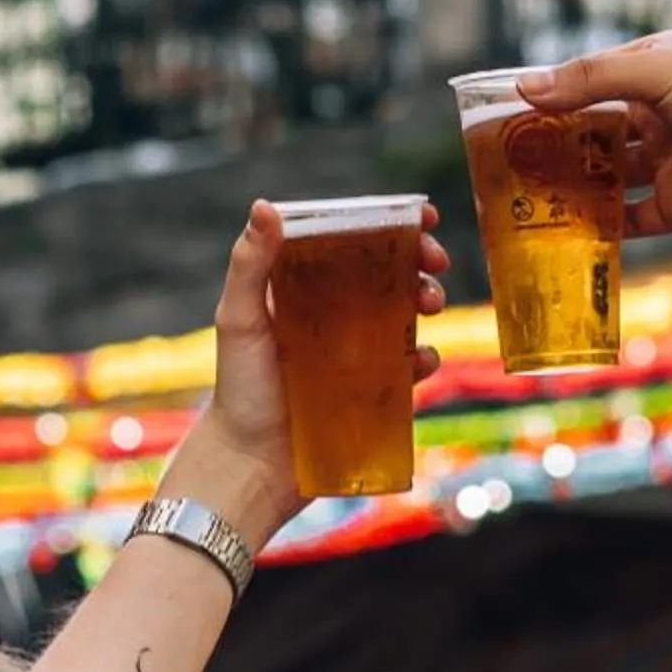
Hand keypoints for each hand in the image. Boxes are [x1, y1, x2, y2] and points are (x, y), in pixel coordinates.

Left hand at [167, 199, 450, 547]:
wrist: (250, 465)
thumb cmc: (237, 389)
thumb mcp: (239, 320)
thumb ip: (250, 265)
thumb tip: (265, 206)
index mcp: (300, 287)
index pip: (347, 242)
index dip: (385, 225)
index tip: (419, 216)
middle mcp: (330, 314)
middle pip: (385, 273)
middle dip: (418, 261)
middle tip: (434, 261)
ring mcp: (354, 352)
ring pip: (403, 314)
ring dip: (426, 300)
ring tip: (431, 306)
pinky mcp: (371, 390)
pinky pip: (408, 366)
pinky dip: (424, 357)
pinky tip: (423, 360)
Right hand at [521, 32, 671, 238]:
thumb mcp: (658, 72)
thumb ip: (590, 80)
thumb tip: (525, 87)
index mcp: (661, 68)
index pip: (596, 76)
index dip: (556, 90)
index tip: (511, 106)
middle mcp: (662, 112)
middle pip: (597, 126)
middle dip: (557, 139)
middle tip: (511, 152)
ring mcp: (668, 160)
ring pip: (606, 172)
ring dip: (572, 181)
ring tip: (527, 189)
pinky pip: (627, 216)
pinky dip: (598, 222)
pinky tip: (563, 225)